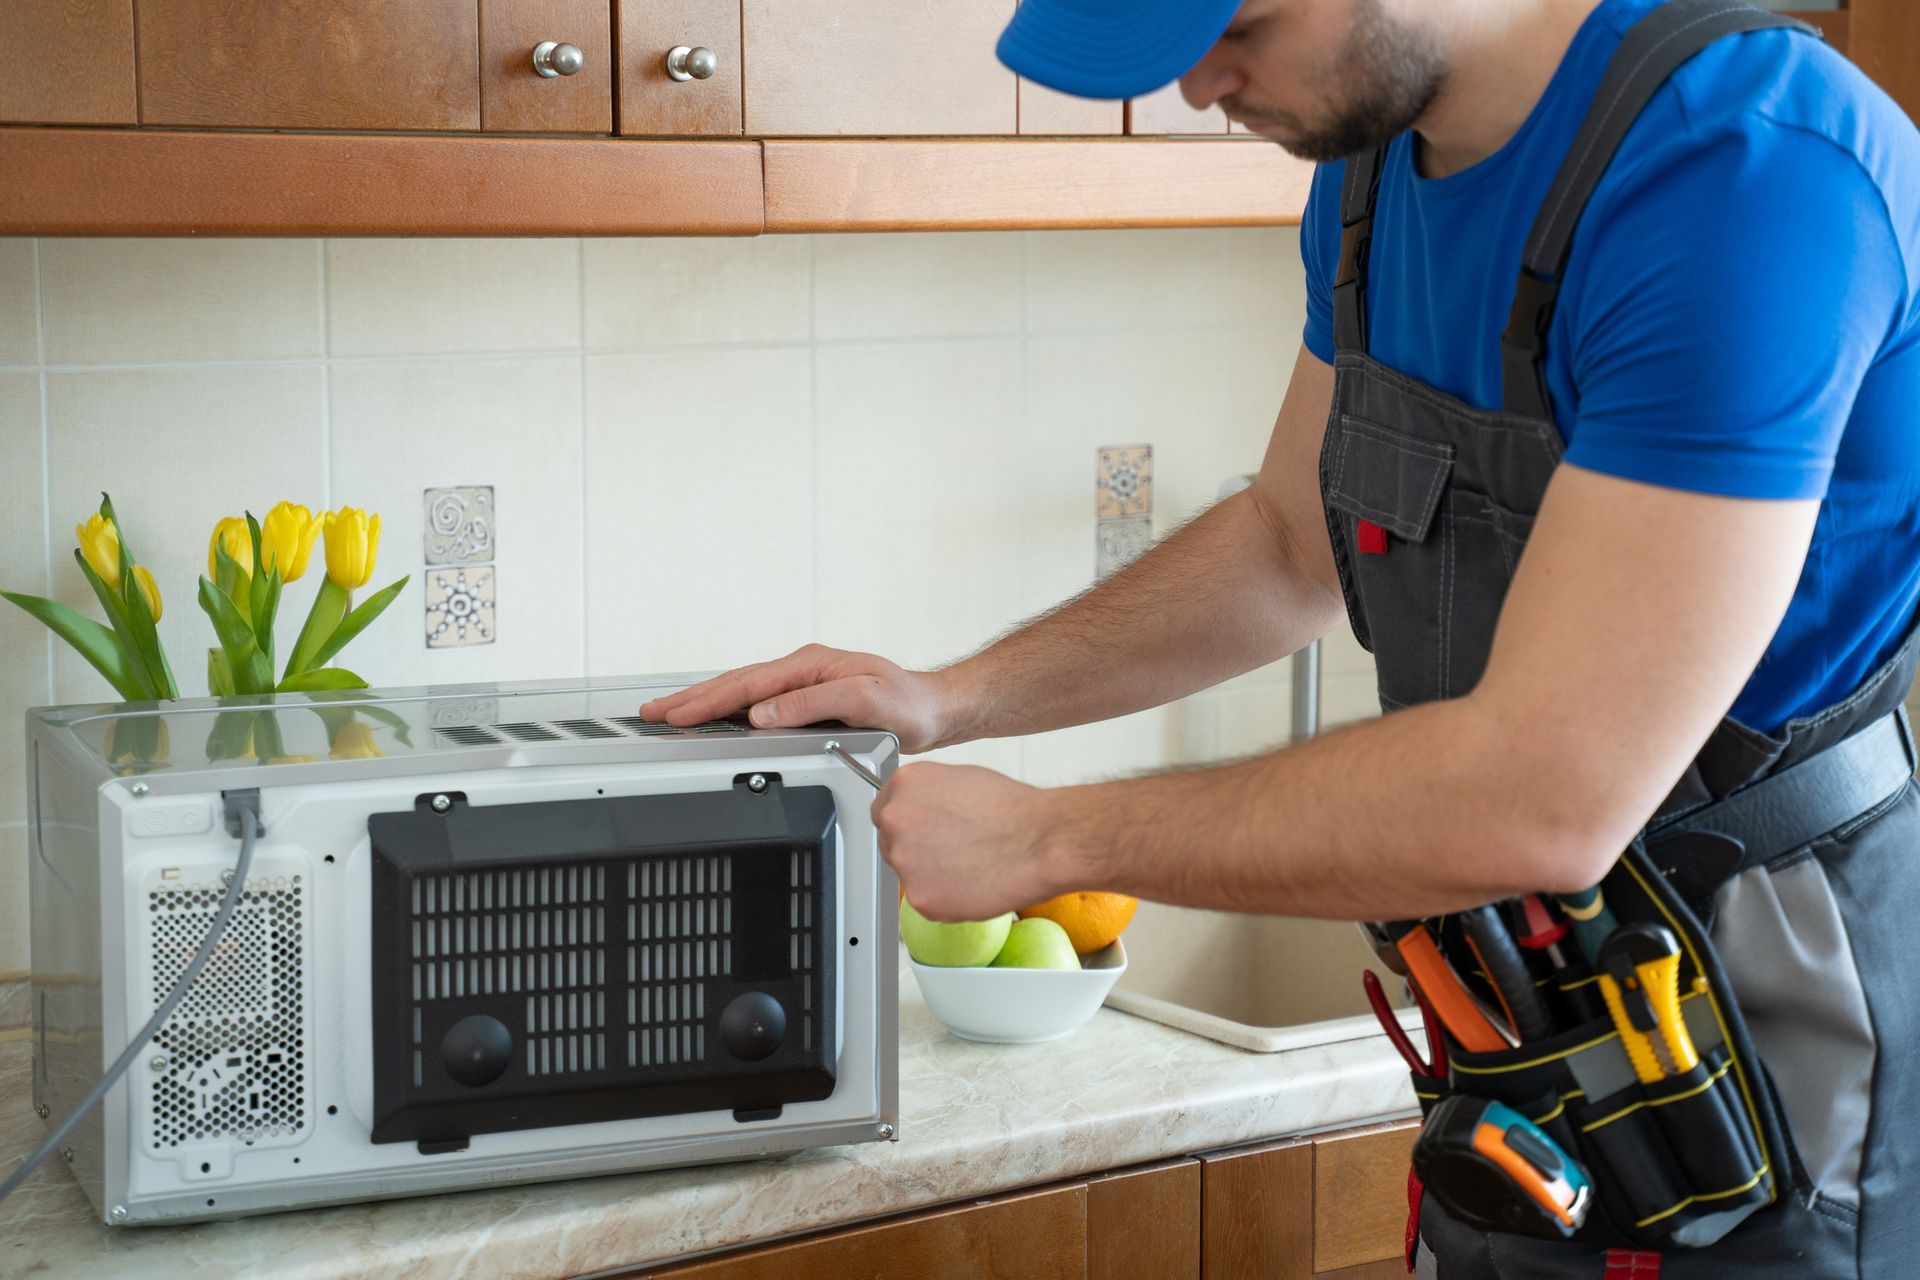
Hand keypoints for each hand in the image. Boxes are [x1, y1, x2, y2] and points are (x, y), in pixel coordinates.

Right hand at [637, 644, 958, 753]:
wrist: (936, 710)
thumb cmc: (908, 707)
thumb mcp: (864, 701)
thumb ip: (811, 705)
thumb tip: (761, 714)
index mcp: (810, 665)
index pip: (746, 685)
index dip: (707, 702)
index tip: (675, 715)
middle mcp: (803, 668)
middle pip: (735, 683)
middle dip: (691, 699)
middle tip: (652, 713)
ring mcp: (804, 682)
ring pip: (742, 691)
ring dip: (704, 703)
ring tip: (670, 715)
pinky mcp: (808, 699)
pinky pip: (756, 701)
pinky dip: (728, 709)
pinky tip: (714, 720)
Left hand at [876, 763, 1066, 920]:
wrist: (1039, 840)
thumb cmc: (1012, 810)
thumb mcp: (959, 780)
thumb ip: (927, 796)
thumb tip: (921, 810)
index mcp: (904, 785)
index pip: (884, 811)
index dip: (908, 825)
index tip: (923, 833)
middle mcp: (895, 819)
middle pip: (890, 843)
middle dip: (916, 850)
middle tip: (953, 851)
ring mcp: (904, 860)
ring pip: (909, 874)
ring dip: (931, 875)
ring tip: (970, 865)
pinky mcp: (919, 896)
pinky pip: (926, 901)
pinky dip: (946, 899)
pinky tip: (973, 883)